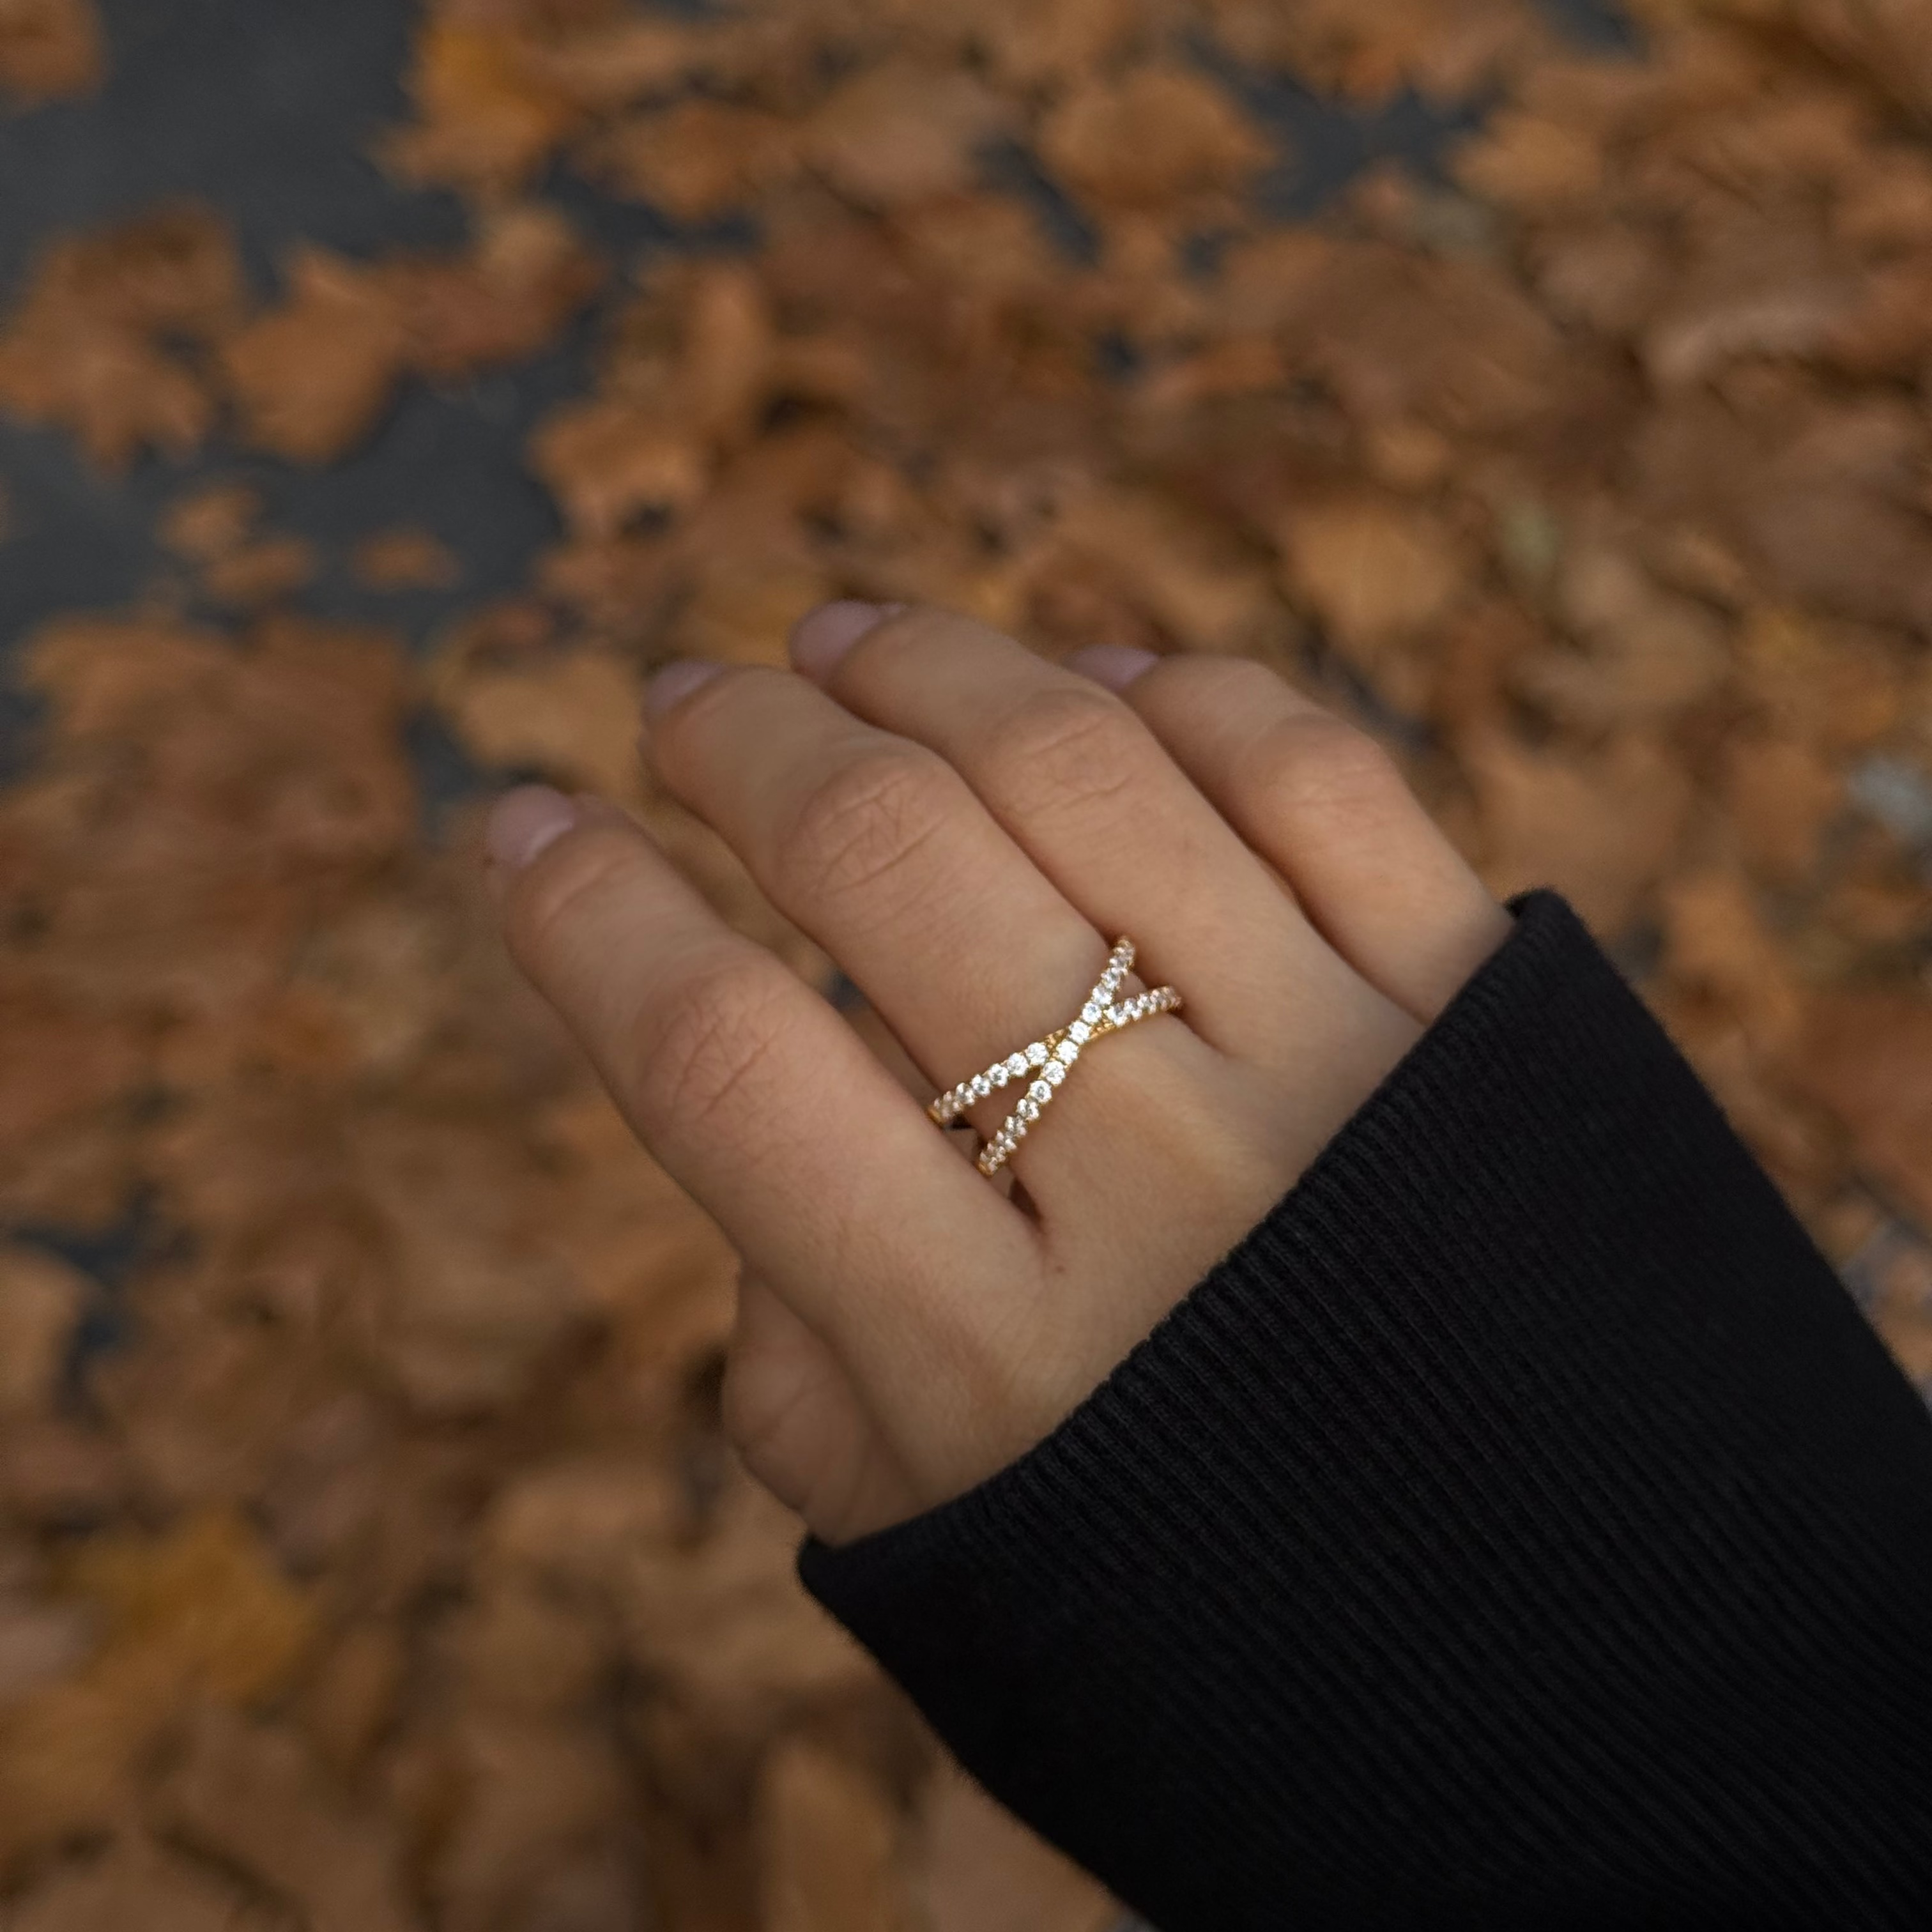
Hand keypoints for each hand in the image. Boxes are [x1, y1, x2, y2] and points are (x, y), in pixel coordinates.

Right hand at [485, 604, 1510, 1545]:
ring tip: (845, 639)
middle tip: (687, 701)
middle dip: (746, 748)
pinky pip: (1311, 773)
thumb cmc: (1213, 1600)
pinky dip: (1180, 698)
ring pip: (1086, 771)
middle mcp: (1161, 1190)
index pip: (717, 1060)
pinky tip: (1088, 683)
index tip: (512, 822)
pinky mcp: (1479, 1010)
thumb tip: (771, 1168)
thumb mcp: (957, 1548)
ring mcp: (1337, 1074)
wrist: (1579, 1655)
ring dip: (934, 668)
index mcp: (989, 1361)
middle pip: (888, 864)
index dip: (578, 915)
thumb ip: (810, 1383)